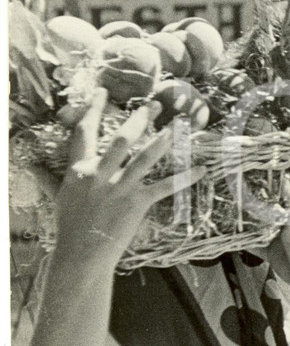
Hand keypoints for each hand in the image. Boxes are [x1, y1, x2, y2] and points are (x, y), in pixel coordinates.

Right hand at [42, 89, 205, 260]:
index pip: (84, 132)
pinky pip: (165, 187)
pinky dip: (184, 178)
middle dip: (139, 119)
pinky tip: (201, 169)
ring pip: (144, 157)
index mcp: (79, 170)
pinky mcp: (137, 203)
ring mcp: (119, 188)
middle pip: (121, 139)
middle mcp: (99, 174)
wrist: (80, 254)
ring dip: (163, 140)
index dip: (93, 109)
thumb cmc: (69, 227)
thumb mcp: (57, 198)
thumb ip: (48, 179)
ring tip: (179, 126)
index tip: (103, 91)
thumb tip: (31, 167)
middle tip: (155, 104)